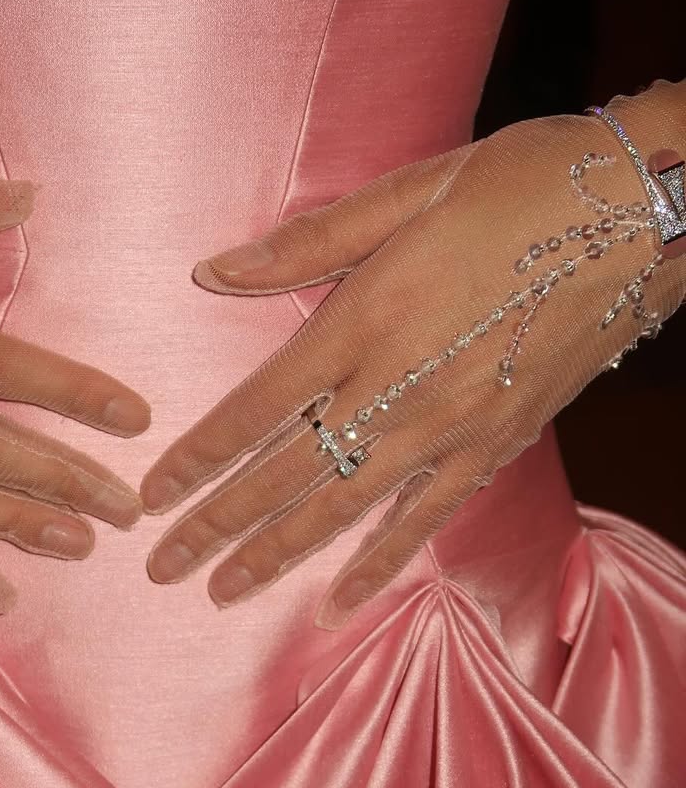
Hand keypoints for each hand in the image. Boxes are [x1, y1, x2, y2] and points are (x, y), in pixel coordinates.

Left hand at [142, 81, 685, 627]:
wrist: (652, 213)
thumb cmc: (529, 185)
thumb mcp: (413, 190)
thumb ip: (308, 244)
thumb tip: (215, 272)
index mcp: (367, 319)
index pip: (258, 408)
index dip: (200, 457)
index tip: (152, 495)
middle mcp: (399, 387)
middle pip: (286, 473)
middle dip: (216, 525)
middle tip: (161, 566)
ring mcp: (450, 428)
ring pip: (343, 510)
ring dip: (276, 555)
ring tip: (220, 593)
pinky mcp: (496, 447)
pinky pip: (425, 519)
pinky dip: (378, 563)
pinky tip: (337, 602)